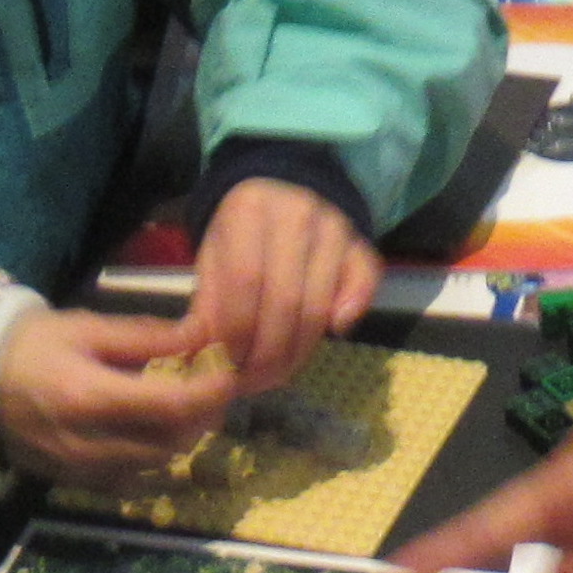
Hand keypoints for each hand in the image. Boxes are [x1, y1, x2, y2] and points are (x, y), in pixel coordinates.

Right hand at [0, 305, 241, 485]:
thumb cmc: (25, 346)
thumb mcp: (83, 327)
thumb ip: (144, 336)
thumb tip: (197, 337)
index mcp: (89, 397)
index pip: (172, 405)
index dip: (211, 393)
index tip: (230, 374)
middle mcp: (89, 442)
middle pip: (172, 441)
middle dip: (202, 416)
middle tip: (211, 389)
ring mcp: (80, 469)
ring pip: (156, 464)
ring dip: (181, 438)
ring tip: (185, 407)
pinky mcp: (73, 482)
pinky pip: (130, 482)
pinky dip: (153, 461)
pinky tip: (155, 436)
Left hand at [181, 177, 376, 397]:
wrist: (282, 190)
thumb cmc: (238, 235)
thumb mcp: (211, 259)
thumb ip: (208, 304)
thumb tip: (208, 360)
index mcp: (249, 210)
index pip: (245, 282)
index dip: (237, 331)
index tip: (227, 363)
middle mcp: (297, 214)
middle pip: (286, 301)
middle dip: (268, 354)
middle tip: (253, 382)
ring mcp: (335, 227)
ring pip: (320, 305)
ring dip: (299, 351)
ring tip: (277, 374)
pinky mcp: (361, 243)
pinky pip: (364, 284)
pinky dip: (350, 314)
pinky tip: (332, 335)